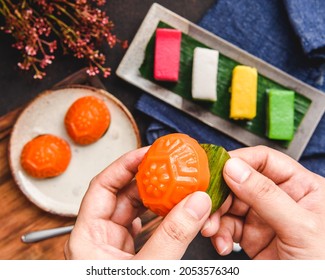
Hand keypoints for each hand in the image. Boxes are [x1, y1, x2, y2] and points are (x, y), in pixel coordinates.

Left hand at [64, 147, 210, 259]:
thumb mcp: (148, 269)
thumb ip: (172, 236)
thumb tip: (196, 203)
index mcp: (87, 237)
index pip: (103, 186)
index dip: (125, 165)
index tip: (148, 153)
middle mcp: (98, 239)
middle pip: (122, 195)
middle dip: (147, 179)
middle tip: (168, 166)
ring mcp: (114, 248)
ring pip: (136, 212)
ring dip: (158, 198)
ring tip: (177, 184)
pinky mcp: (130, 256)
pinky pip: (146, 228)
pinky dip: (162, 218)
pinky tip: (177, 211)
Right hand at [202, 146, 324, 258]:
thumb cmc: (324, 267)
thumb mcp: (300, 228)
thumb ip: (267, 196)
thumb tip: (235, 168)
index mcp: (301, 187)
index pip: (265, 160)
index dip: (240, 160)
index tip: (219, 169)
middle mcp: (280, 199)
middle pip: (240, 182)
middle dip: (221, 194)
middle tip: (208, 203)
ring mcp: (264, 218)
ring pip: (229, 205)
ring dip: (216, 216)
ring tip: (211, 228)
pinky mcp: (251, 236)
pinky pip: (227, 227)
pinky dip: (219, 234)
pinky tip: (221, 243)